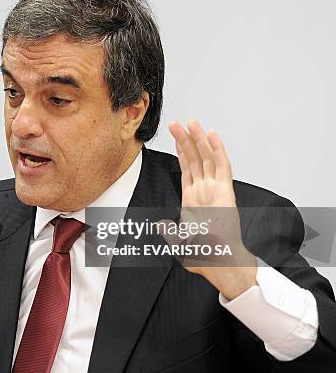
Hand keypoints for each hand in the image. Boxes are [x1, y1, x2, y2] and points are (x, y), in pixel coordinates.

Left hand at [168, 120, 256, 299]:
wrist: (220, 264)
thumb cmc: (204, 255)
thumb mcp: (178, 243)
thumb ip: (169, 232)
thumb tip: (160, 224)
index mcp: (192, 199)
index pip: (186, 168)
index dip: (181, 151)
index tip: (176, 136)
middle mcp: (204, 190)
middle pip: (194, 158)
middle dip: (186, 139)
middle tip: (177, 122)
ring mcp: (215, 189)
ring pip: (206, 158)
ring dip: (199, 139)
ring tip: (192, 122)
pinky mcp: (226, 192)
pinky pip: (222, 167)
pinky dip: (217, 150)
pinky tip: (212, 135)